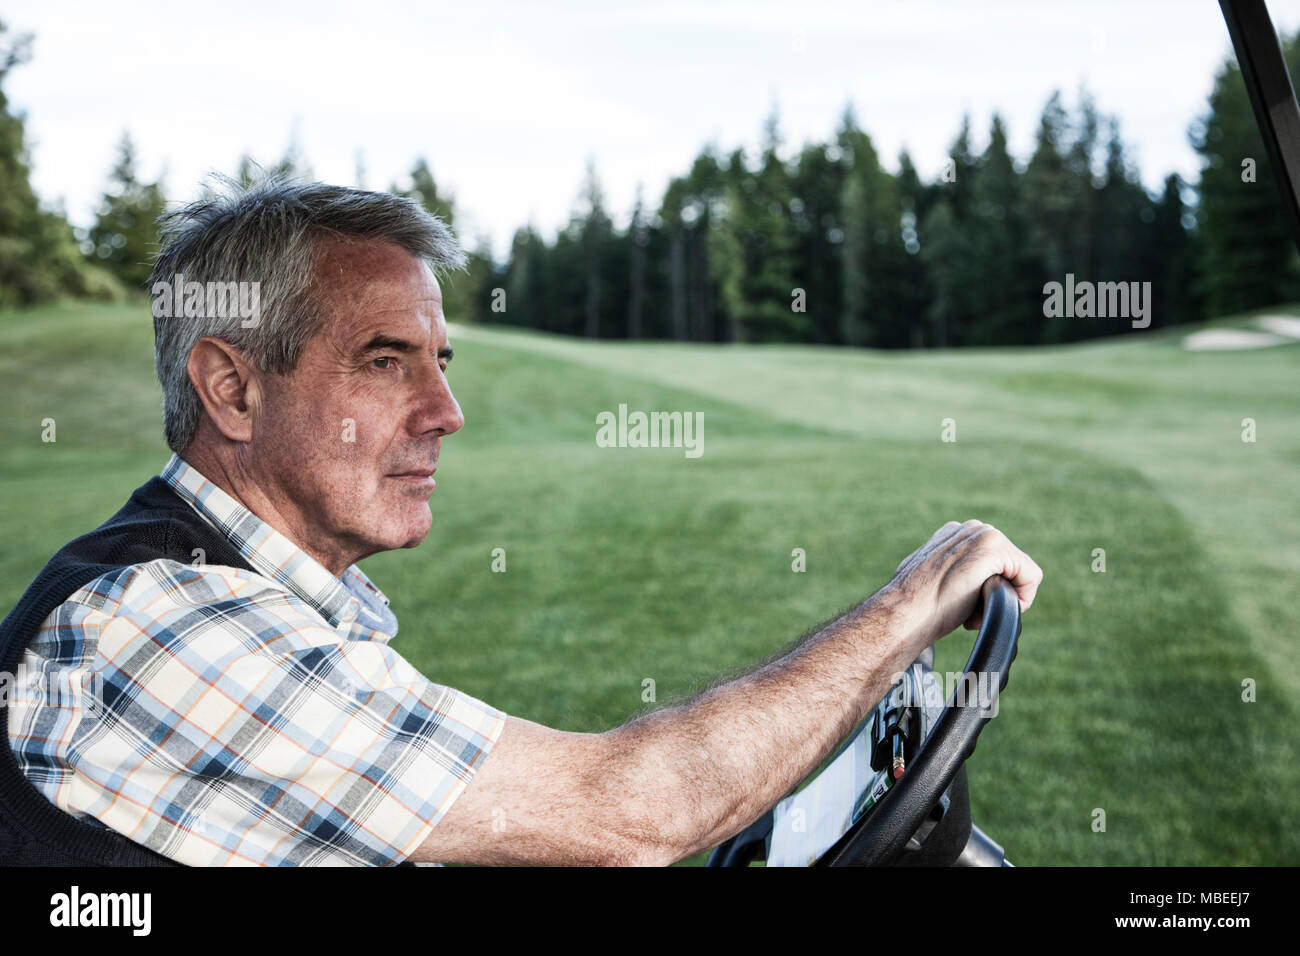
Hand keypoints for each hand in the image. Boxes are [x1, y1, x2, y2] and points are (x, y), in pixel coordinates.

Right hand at [888, 520, 1042, 643]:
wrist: (904, 613)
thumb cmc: (915, 605)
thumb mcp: (932, 578)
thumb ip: (949, 570)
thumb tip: (952, 581)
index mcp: (956, 533)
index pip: (997, 564)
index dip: (986, 591)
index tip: (962, 606)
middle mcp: (972, 528)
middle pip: (1012, 568)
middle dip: (996, 594)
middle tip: (966, 612)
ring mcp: (983, 533)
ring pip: (1022, 572)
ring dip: (1002, 598)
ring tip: (971, 611)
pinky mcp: (993, 547)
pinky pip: (1030, 576)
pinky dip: (1020, 599)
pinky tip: (988, 608)